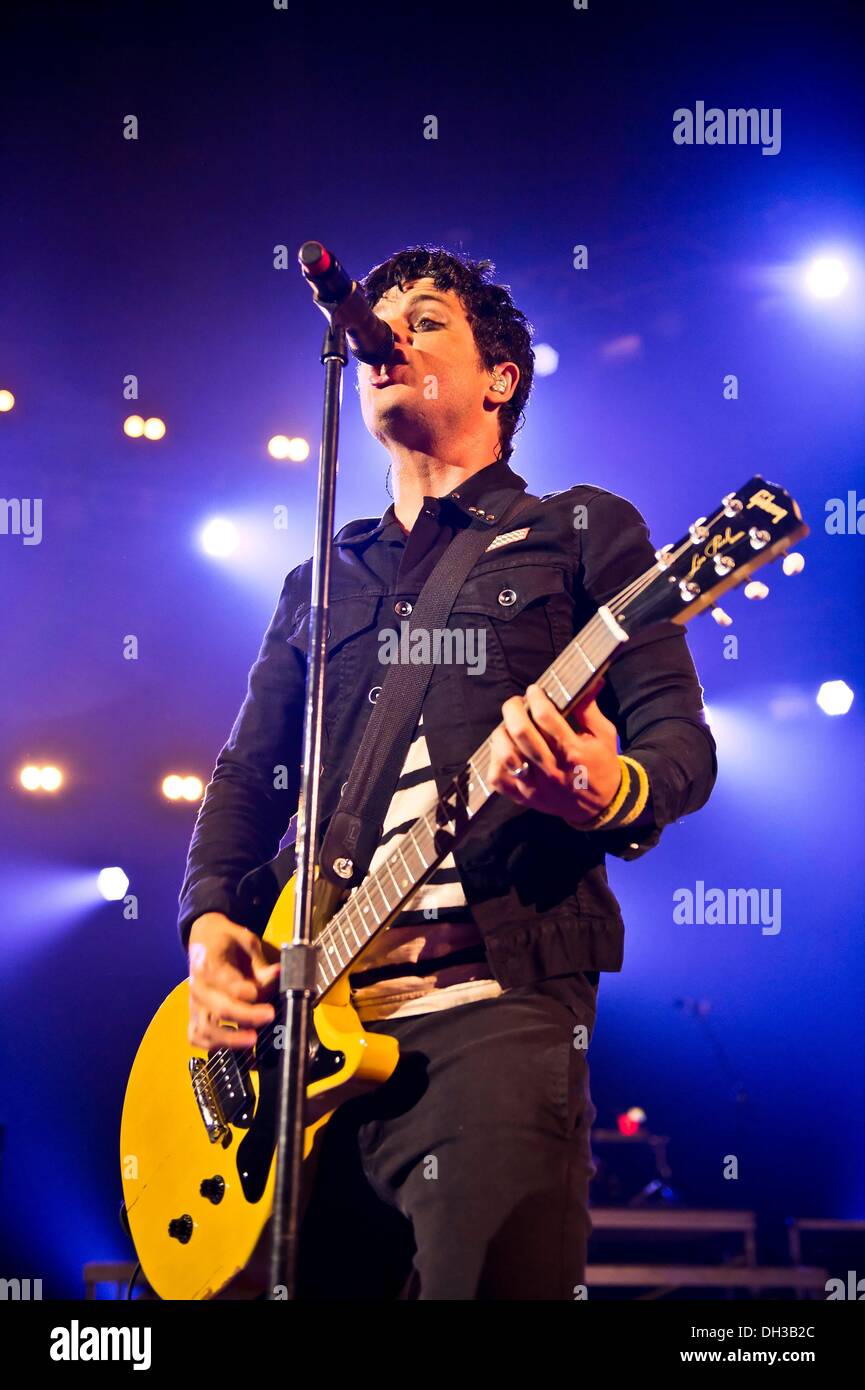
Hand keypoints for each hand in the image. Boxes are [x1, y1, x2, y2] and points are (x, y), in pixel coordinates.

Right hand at [187, 913, 279, 1051]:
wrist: (203, 938)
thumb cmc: (226, 940)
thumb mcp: (246, 940)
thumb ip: (261, 963)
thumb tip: (279, 974)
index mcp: (210, 964)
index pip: (229, 985)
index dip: (251, 993)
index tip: (266, 994)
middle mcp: (199, 987)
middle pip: (221, 1009)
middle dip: (246, 1016)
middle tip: (269, 1016)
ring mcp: (195, 1004)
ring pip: (206, 1029)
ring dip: (229, 1040)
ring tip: (251, 1042)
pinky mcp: (194, 1015)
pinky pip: (196, 1036)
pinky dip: (212, 1046)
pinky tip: (233, 1051)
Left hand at [488, 684, 621, 825]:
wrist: (602, 805)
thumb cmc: (601, 764)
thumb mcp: (604, 734)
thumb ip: (589, 708)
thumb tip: (590, 681)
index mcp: (574, 751)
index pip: (546, 717)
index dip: (536, 698)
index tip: (534, 691)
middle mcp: (552, 770)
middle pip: (521, 732)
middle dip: (514, 709)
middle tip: (517, 703)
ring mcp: (535, 786)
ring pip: (505, 755)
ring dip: (502, 734)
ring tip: (508, 727)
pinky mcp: (524, 797)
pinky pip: (498, 779)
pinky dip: (495, 761)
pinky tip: (504, 751)